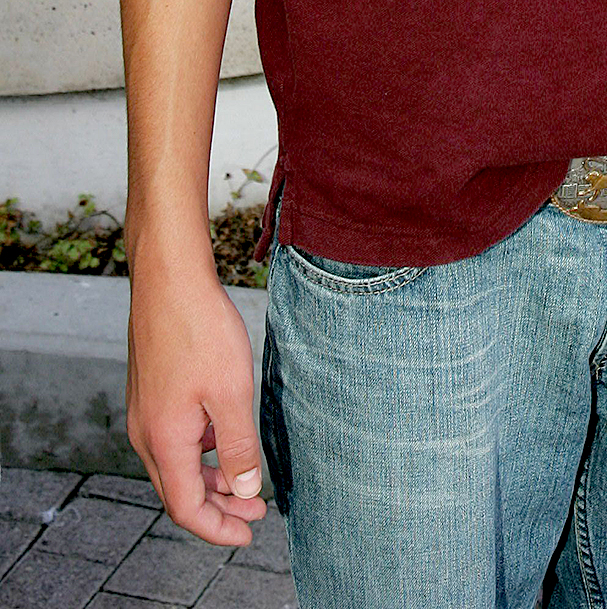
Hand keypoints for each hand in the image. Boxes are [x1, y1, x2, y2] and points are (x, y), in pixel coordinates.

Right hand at [127, 259, 266, 545]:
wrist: (169, 278)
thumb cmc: (200, 329)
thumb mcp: (231, 392)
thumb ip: (238, 446)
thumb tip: (244, 491)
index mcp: (164, 441)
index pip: (186, 508)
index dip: (218, 529)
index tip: (250, 533)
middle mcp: (146, 433)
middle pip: (179, 491)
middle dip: (218, 508)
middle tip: (256, 512)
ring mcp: (146, 412)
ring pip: (176, 465)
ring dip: (210, 479)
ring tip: (246, 482)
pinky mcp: (151, 393)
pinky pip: (173, 439)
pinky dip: (200, 451)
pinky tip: (225, 438)